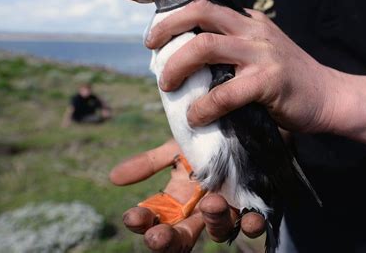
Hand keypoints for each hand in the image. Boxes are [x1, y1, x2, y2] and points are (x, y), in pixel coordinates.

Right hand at [110, 139, 265, 251]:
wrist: (238, 125)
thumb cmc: (205, 138)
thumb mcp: (174, 148)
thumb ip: (149, 163)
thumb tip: (113, 177)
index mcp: (177, 198)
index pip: (154, 217)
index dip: (142, 220)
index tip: (132, 216)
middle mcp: (199, 210)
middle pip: (180, 236)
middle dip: (166, 240)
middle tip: (156, 237)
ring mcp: (226, 210)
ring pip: (217, 230)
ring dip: (213, 221)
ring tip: (211, 203)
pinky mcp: (252, 205)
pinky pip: (251, 223)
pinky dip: (251, 224)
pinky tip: (250, 219)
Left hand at [145, 0, 340, 132]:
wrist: (330, 97)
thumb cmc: (290, 81)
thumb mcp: (262, 53)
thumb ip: (235, 50)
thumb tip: (193, 64)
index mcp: (250, 21)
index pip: (206, 8)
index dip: (176, 19)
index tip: (157, 36)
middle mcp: (254, 30)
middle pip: (201, 14)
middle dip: (168, 29)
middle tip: (151, 49)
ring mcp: (262, 53)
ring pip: (206, 46)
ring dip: (178, 65)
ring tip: (167, 85)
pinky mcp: (269, 81)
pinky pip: (225, 92)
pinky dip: (204, 106)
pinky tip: (196, 116)